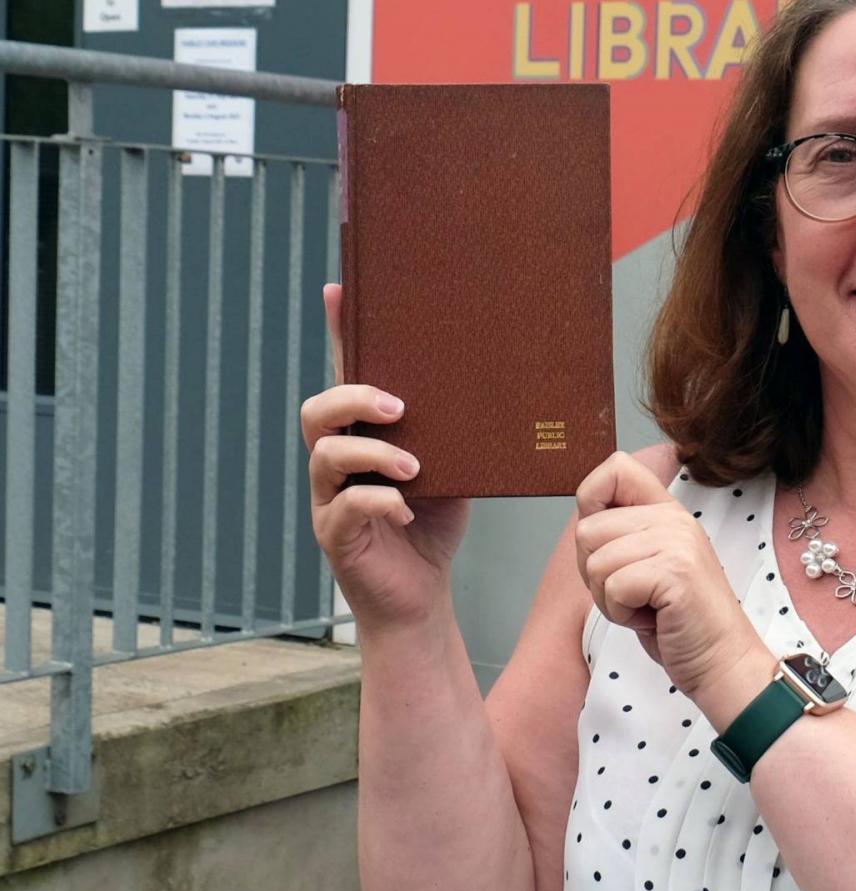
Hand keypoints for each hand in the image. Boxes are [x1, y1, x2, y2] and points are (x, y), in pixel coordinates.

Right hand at [301, 283, 470, 632]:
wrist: (422, 592)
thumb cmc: (434, 522)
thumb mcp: (453, 465)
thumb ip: (455, 430)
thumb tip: (497, 384)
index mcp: (362, 435)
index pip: (345, 377)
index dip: (339, 336)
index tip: (338, 291)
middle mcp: (336, 462)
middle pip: (317, 411)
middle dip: (353, 399)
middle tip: (397, 405)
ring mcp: (329, 499)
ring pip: (325, 457)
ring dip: (371, 453)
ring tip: (412, 466)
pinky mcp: (335, 536)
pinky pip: (343, 509)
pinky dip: (376, 502)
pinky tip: (404, 506)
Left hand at [573, 452, 766, 698]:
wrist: (721, 662)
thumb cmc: (679, 622)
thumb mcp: (649, 565)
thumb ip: (623, 536)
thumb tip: (584, 519)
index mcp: (667, 511)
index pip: (616, 467)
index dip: (591, 500)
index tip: (608, 544)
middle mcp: (674, 518)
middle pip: (587, 529)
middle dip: (596, 573)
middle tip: (634, 594)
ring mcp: (677, 542)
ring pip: (595, 562)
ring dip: (609, 599)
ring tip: (646, 607)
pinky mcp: (675, 571)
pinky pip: (612, 588)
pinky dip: (622, 615)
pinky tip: (652, 620)